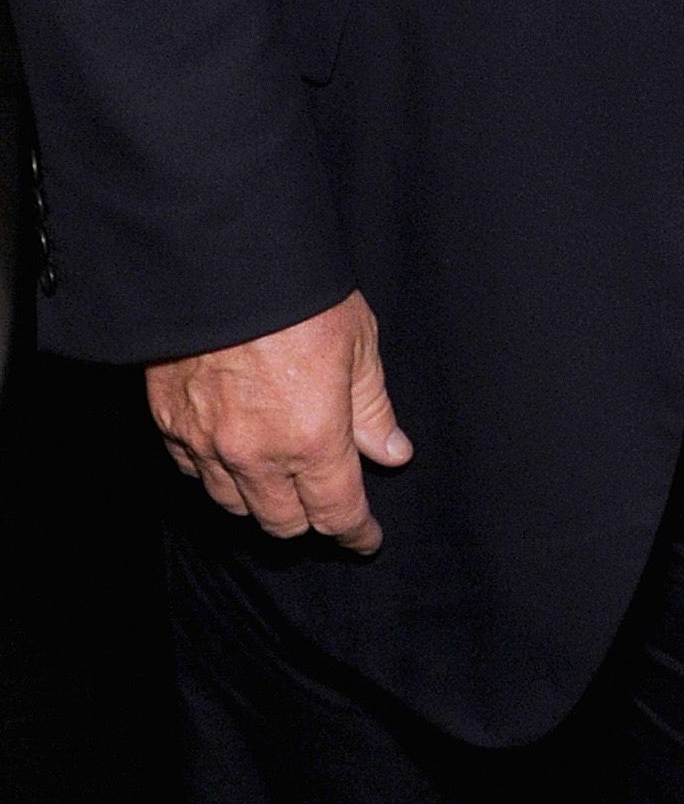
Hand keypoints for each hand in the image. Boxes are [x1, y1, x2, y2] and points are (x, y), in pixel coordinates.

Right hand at [147, 291, 411, 553]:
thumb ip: (373, 408)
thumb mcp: (357, 344)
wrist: (219, 263)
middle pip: (283, 522)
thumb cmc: (299, 296)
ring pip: (234, 505)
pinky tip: (234, 455)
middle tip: (326, 503)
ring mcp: (207, 445)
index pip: (337, 512)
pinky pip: (194, 473)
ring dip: (261, 501)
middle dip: (310, 519)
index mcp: (313, 438)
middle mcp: (257, 455)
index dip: (355, 532)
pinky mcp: (170, 426)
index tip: (366, 539)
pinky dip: (217, 474)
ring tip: (281, 480)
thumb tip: (393, 453)